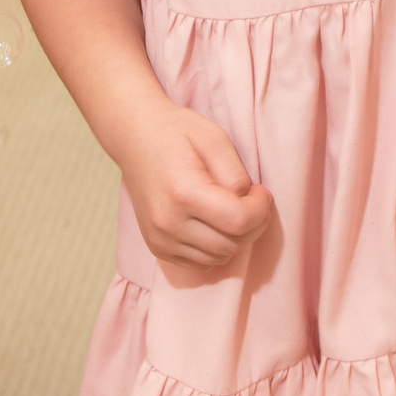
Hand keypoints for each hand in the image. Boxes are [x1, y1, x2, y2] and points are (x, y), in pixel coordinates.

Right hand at [115, 103, 274, 270]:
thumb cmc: (176, 133)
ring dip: (235, 238)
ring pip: (218, 258)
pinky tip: (213, 222)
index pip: (238, 221)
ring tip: (231, 209)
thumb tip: (249, 204)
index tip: (260, 191)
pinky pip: (201, 263)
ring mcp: (160, 239)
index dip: (260, 209)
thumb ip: (236, 174)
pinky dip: (215, 248)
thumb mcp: (214, 138)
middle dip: (253, 225)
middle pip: (231, 244)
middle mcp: (167, 223)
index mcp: (183, 193)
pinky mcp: (157, 247)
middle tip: (251, 200)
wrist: (135, 137)